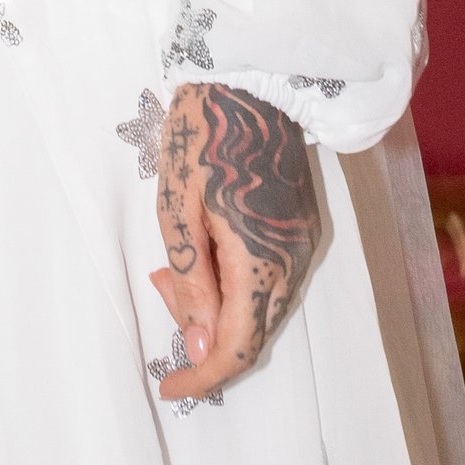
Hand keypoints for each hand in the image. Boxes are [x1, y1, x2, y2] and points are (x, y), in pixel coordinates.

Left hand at [152, 83, 320, 400]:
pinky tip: (203, 252)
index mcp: (263, 261)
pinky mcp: (301, 229)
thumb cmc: (204, 135)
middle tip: (160, 297)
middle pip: (254, 332)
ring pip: (263, 307)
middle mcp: (295, 262)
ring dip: (218, 306)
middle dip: (204, 335)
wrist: (252, 78)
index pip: (239, 347)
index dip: (204, 376)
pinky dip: (235, 283)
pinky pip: (270, 280)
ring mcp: (304, 245)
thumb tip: (202, 347)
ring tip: (172, 270)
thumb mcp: (178, 207)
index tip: (168, 387)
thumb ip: (191, 280)